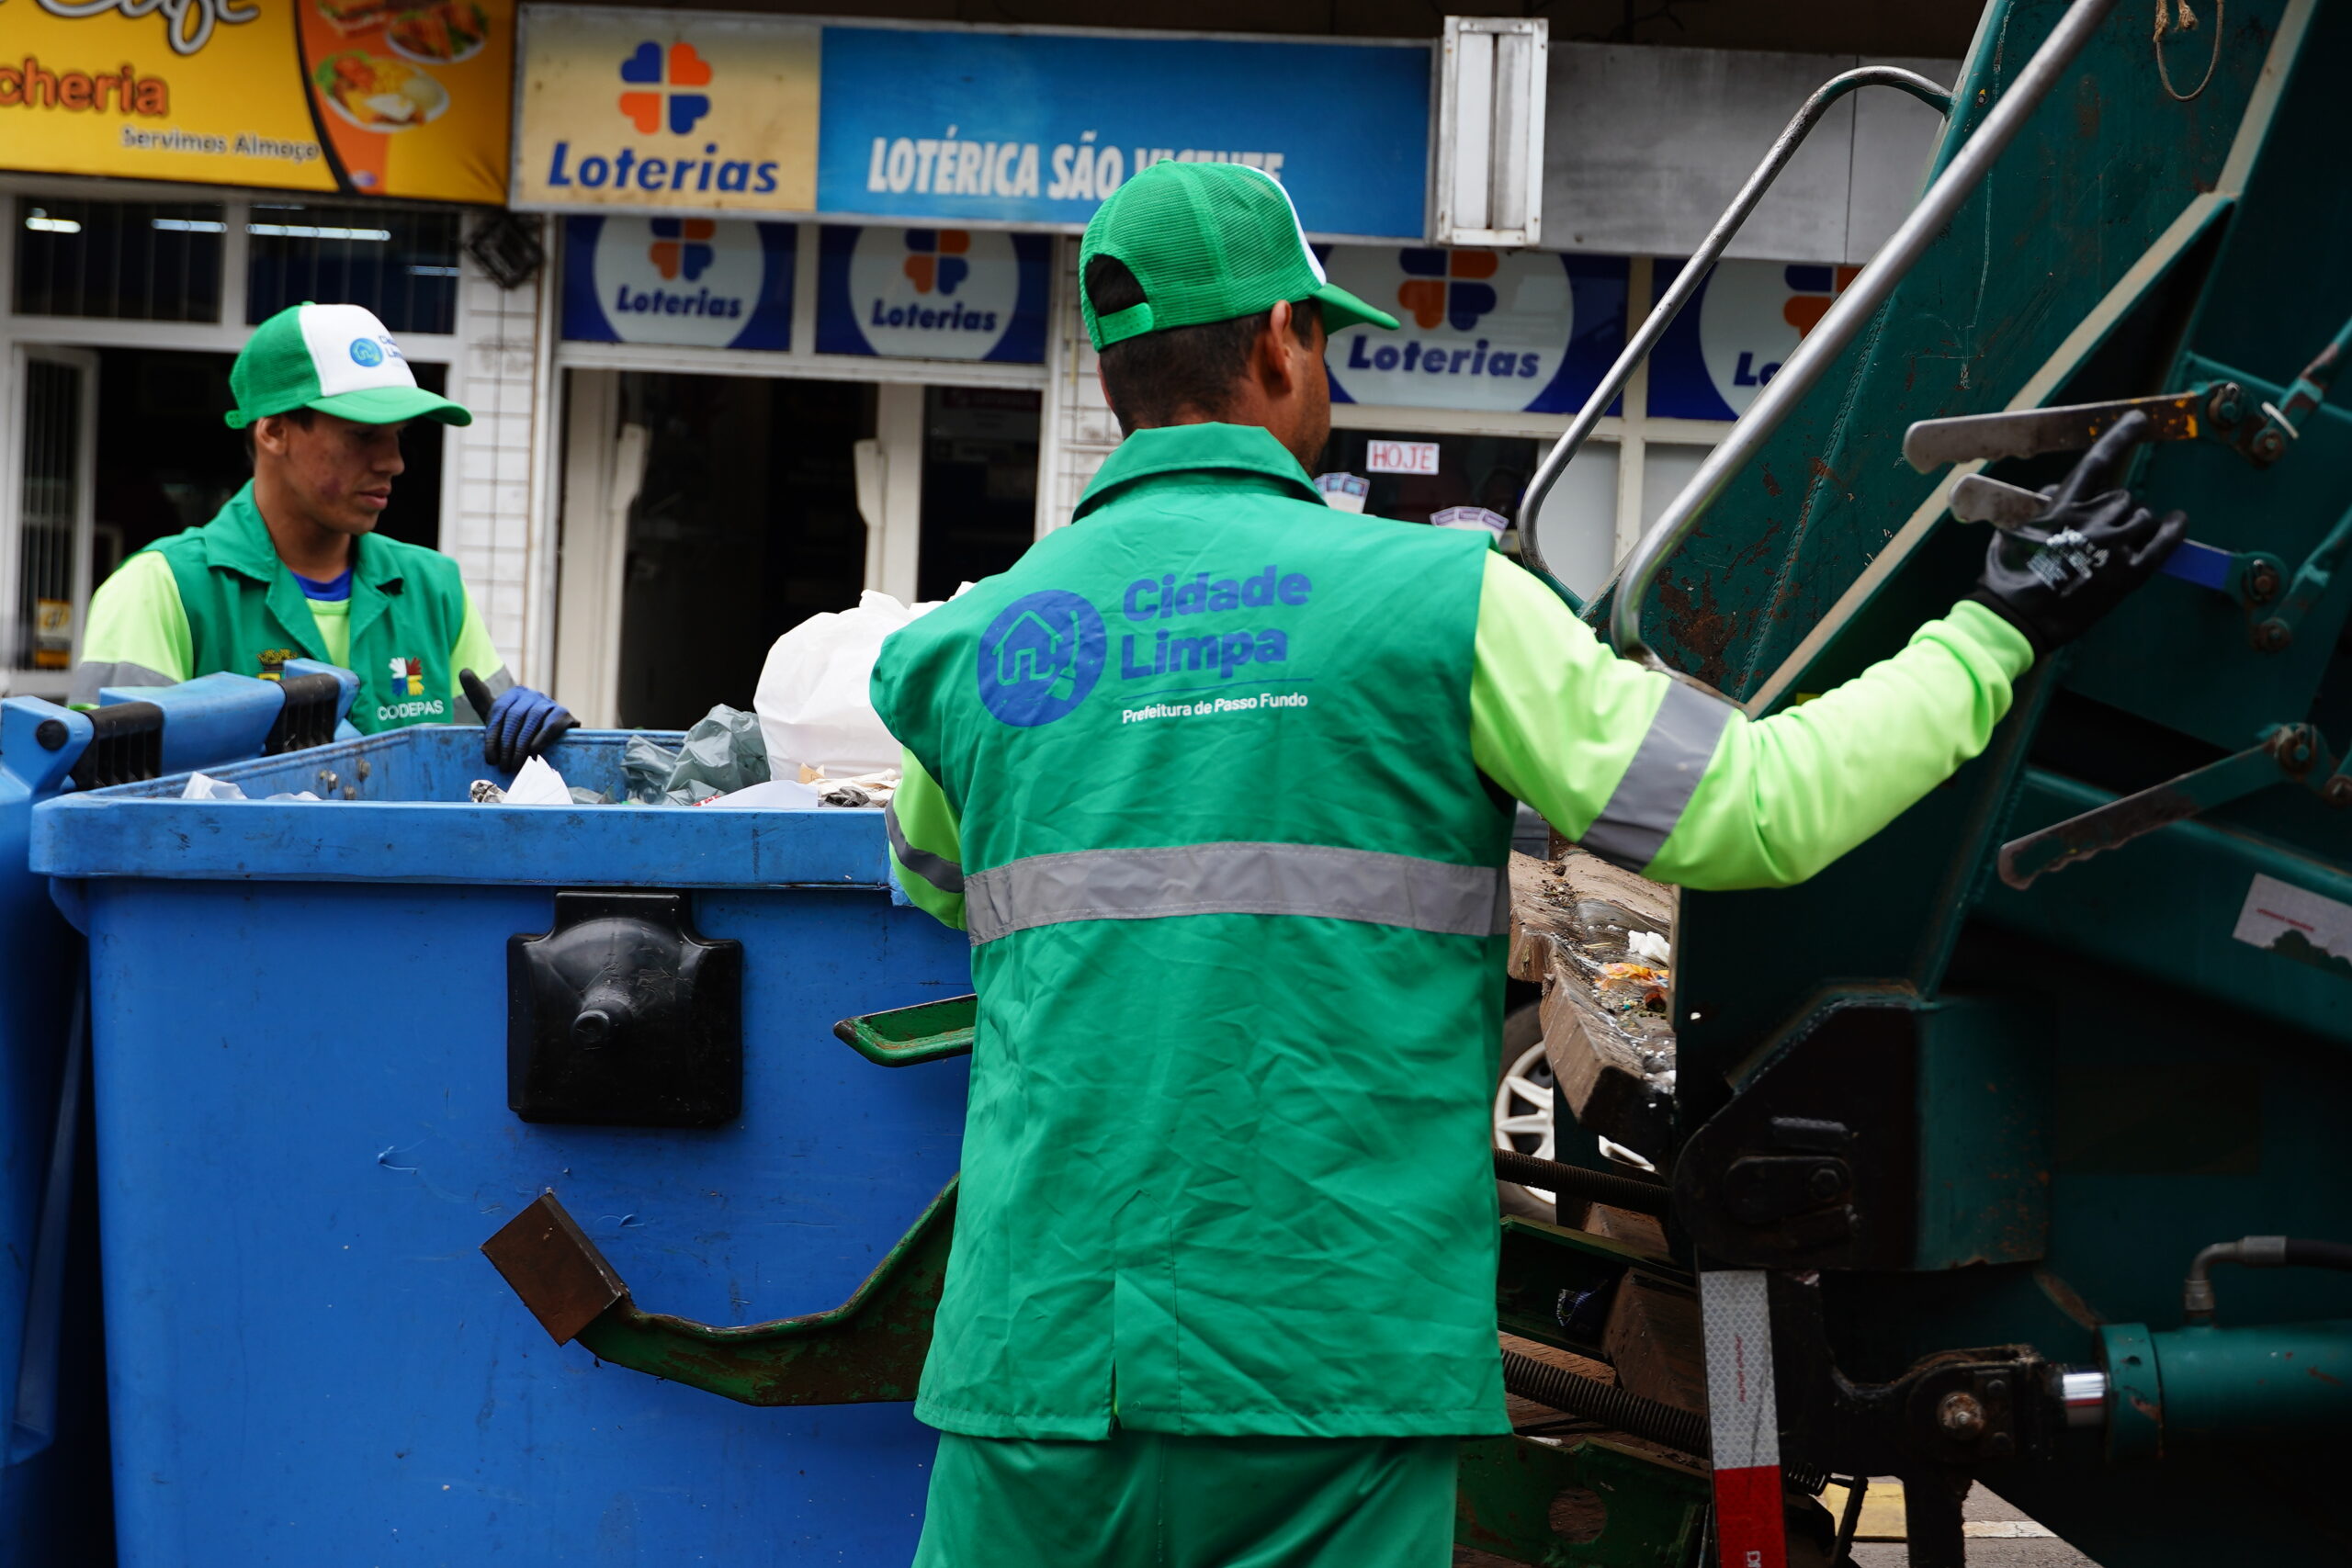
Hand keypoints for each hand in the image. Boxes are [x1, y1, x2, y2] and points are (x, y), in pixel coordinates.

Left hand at [461, 668, 576, 770]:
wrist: (551, 742)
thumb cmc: (518, 731)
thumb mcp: (497, 716)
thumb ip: (479, 696)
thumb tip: (463, 671)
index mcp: (513, 693)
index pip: (498, 711)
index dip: (492, 737)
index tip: (490, 759)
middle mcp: (531, 694)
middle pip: (514, 716)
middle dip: (507, 744)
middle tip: (504, 766)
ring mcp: (548, 702)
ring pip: (533, 719)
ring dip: (522, 744)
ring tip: (516, 764)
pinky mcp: (563, 714)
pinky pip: (551, 724)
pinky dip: (542, 738)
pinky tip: (534, 751)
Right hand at [1968, 410, 2188, 655]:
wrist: (2016, 619)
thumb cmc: (2007, 576)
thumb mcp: (2012, 530)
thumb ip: (2040, 504)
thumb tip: (2059, 488)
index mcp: (2062, 508)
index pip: (2097, 463)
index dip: (2119, 437)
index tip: (2139, 419)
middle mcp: (2094, 521)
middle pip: (2124, 497)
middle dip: (2116, 509)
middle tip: (2098, 532)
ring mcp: (2114, 548)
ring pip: (2142, 517)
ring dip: (2134, 525)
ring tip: (2115, 546)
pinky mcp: (2129, 575)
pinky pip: (2163, 544)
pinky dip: (2173, 531)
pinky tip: (2177, 521)